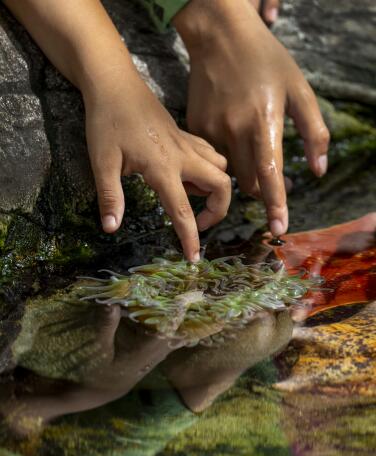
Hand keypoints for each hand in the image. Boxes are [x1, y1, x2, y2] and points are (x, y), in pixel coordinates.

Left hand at [83, 68, 230, 261]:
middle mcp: (183, 157)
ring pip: (221, 168)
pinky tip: (189, 173)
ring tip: (191, 196)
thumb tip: (111, 228)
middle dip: (219, 210)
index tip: (194, 258)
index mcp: (163, 168)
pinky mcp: (185, 135)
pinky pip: (211, 154)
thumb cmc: (107, 122)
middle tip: (197, 221)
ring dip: (216, 188)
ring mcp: (187, 144)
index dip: (190, 238)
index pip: (182, 210)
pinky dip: (210, 169)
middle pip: (222, 186)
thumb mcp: (102, 162)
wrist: (115, 84)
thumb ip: (110, 196)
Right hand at [174, 0, 329, 236]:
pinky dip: (226, 159)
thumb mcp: (300, 88)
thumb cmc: (266, 59)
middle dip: (263, 189)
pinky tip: (233, 139)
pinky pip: (213, 157)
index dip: (276, 204)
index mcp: (263, 121)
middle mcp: (235, 130)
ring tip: (253, 155)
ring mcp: (212, 130)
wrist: (220, 37)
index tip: (279, 228)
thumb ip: (314, 131)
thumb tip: (317, 170)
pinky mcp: (196, 128)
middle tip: (274, 178)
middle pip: (249, 182)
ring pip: (230, 174)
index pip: (270, 174)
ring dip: (245, 175)